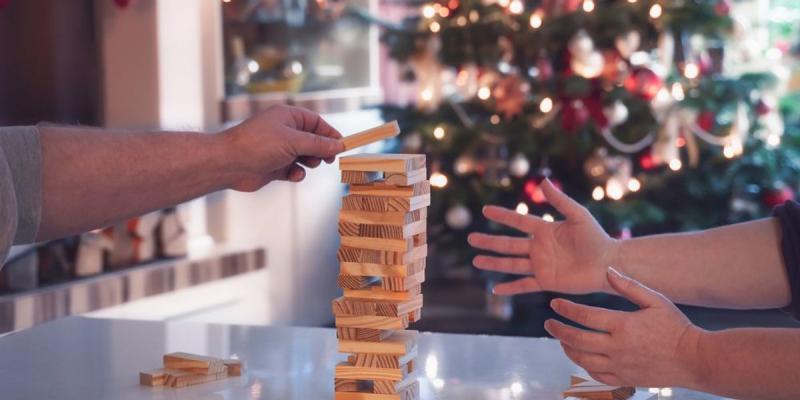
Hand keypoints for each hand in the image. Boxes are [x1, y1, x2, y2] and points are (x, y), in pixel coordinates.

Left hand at [221, 105, 344, 190]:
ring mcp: (278, 149)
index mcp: (287, 117)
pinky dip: (296, 173)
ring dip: (309, 163)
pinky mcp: (274, 166)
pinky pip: (293, 170)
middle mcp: (283, 131)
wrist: (229, 164)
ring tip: (306, 165)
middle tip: (328, 160)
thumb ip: (318, 144)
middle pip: (312, 140)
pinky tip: (293, 175)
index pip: (316, 122)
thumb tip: (338, 145)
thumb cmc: (258, 145)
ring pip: (304, 157)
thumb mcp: (294, 141)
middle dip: (320, 150)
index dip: (330, 134)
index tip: (342, 145)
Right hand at [467, 178, 618, 294]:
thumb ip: (560, 200)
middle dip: (489, 242)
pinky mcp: (546, 281)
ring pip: (511, 264)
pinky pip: (524, 285)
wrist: (608, 264)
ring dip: (493, 263)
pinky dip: (510, 288)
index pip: (518, 222)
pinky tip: (496, 289)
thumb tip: (543, 181)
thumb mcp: (578, 215)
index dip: (502, 216)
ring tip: (476, 261)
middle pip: (508, 244)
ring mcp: (541, 265)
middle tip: (470, 239)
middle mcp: (539, 248)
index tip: (485, 211)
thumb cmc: (596, 238)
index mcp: (545, 230)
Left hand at [545, 267, 703, 387]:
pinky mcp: (625, 379)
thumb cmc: (676, 327)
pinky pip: (597, 375)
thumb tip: (608, 270)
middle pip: (577, 340)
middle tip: (549, 323)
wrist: (694, 359)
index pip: (584, 316)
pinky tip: (580, 357)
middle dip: (558, 330)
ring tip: (561, 339)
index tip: (554, 303)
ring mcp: (620, 366)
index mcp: (623, 325)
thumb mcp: (656, 300)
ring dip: (567, 349)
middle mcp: (617, 347)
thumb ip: (629, 286)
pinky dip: (583, 366)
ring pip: (583, 360)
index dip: (566, 309)